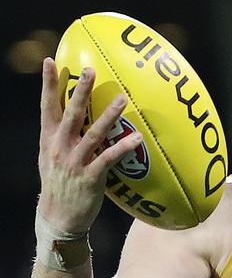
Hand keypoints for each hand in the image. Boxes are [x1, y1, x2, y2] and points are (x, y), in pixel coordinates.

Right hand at [37, 58, 141, 231]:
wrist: (58, 217)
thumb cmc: (60, 183)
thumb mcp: (51, 156)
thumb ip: (60, 135)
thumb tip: (71, 113)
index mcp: (49, 139)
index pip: (47, 106)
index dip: (48, 84)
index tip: (50, 60)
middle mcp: (60, 147)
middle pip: (71, 114)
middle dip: (81, 91)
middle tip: (91, 70)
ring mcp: (74, 162)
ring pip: (93, 133)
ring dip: (108, 115)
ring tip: (122, 98)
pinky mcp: (90, 177)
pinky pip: (108, 159)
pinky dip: (123, 148)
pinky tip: (137, 138)